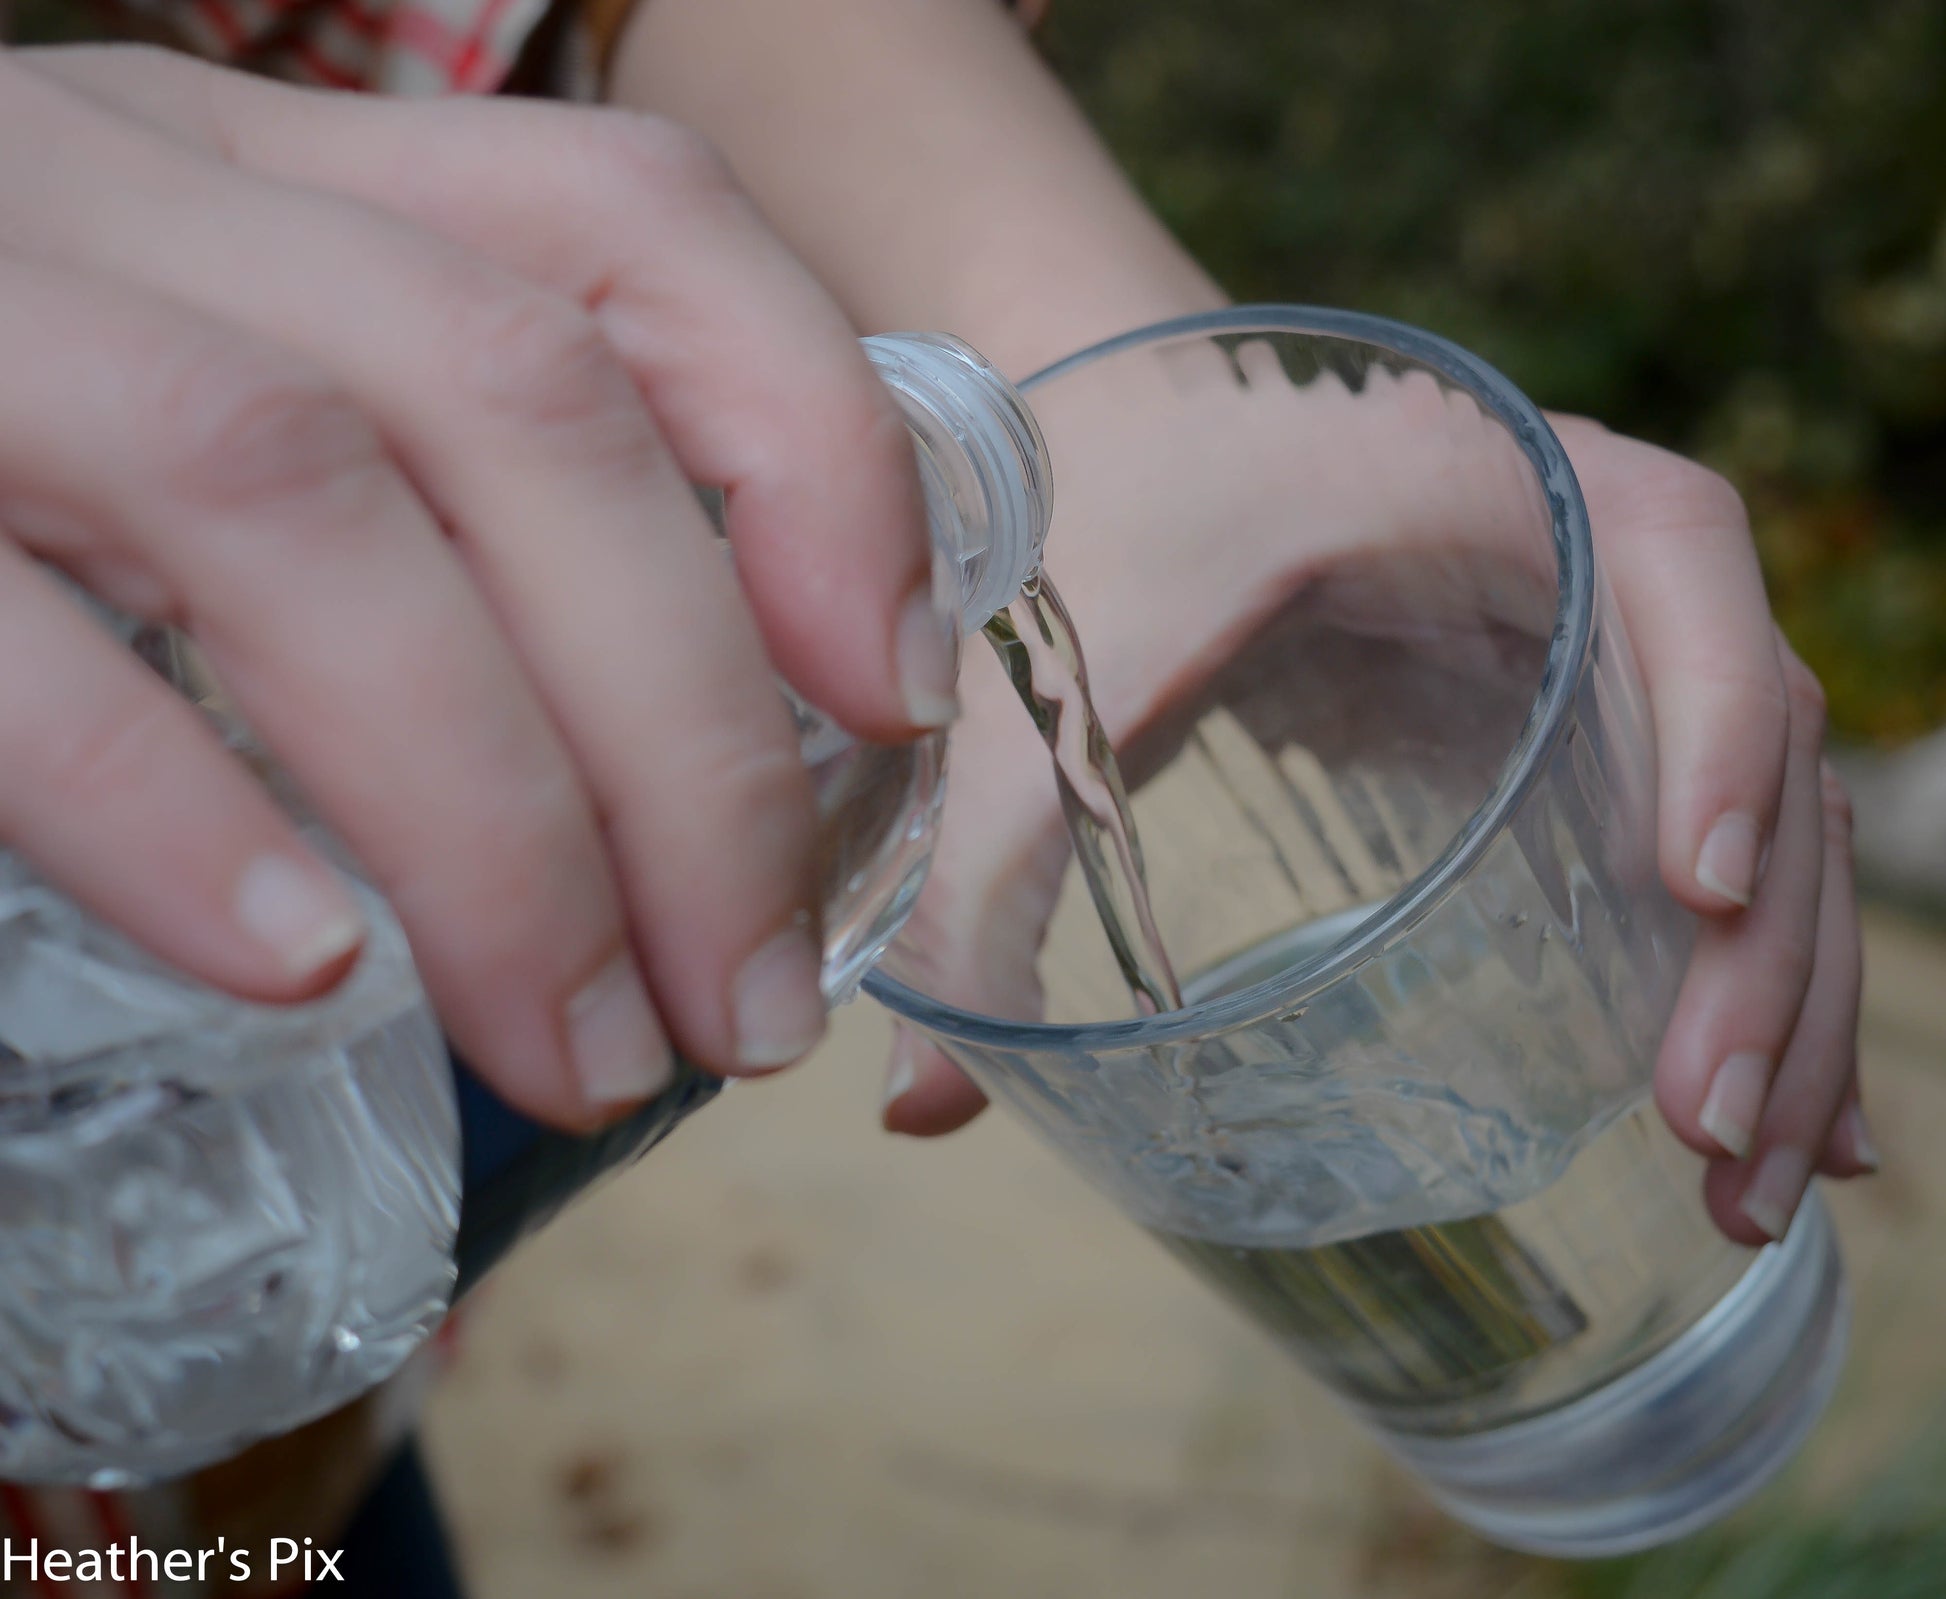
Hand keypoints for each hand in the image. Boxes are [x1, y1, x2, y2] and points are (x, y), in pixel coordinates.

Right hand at [0, 46, 951, 1127]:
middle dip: (693, 750)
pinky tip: (302, 972)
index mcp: (297, 184)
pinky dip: (167, 803)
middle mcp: (148, 193)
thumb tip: (697, 765)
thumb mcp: (237, 393)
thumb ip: (439, 511)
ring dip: (495, 824)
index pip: (641, 234)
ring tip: (589, 1060)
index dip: (816, 454)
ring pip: (299, 507)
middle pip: (520, 417)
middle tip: (752, 1015)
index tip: (893, 695)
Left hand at [881, 358, 1865, 1249]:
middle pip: (1759, 726)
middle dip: (1767, 942)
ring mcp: (1601, 648)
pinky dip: (1756, 978)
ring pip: (1768, 812)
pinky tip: (1764, 1121)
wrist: (1115, 445)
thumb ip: (973, 877)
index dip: (1715, 711)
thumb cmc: (1086, 534)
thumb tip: (918, 1112)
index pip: (1672, 552)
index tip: (1694, 887)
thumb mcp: (1040, 696)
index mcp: (1482, 482)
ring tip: (1746, 1189)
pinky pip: (1723, 841)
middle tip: (1700, 1129)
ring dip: (1787, 1001)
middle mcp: (1582, 556)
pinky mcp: (1582, 728)